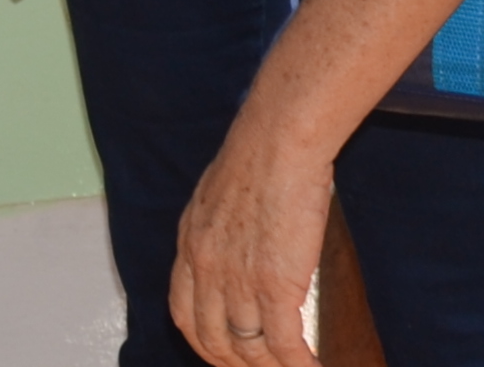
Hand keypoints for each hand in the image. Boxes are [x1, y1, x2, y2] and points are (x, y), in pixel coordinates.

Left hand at [167, 122, 334, 366]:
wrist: (279, 140)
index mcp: (190, 245)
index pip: (184, 315)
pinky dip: (299, 365)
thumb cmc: (261, 153)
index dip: (204, 343)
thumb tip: (237, 243)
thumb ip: (219, 227)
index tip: (223, 354)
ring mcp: (238, 282)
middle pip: (214, 341)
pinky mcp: (275, 287)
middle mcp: (207, 270)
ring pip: (250, 348)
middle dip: (238, 364)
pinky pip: (284, 345)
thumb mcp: (217, 193)